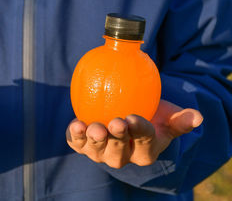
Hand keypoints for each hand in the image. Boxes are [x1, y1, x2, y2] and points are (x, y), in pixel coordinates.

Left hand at [66, 100, 202, 167]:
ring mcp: (100, 153)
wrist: (125, 116)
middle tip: (115, 123)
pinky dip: (75, 136)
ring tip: (94, 127)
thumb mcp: (167, 117)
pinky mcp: (83, 145)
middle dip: (117, 139)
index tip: (133, 118)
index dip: (139, 132)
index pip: (144, 144)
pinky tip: (75, 124)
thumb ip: (180, 119)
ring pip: (96, 152)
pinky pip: (77, 143)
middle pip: (119, 154)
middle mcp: (121, 157)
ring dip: (94, 140)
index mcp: (144, 153)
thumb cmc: (151, 115)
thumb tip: (197, 116)